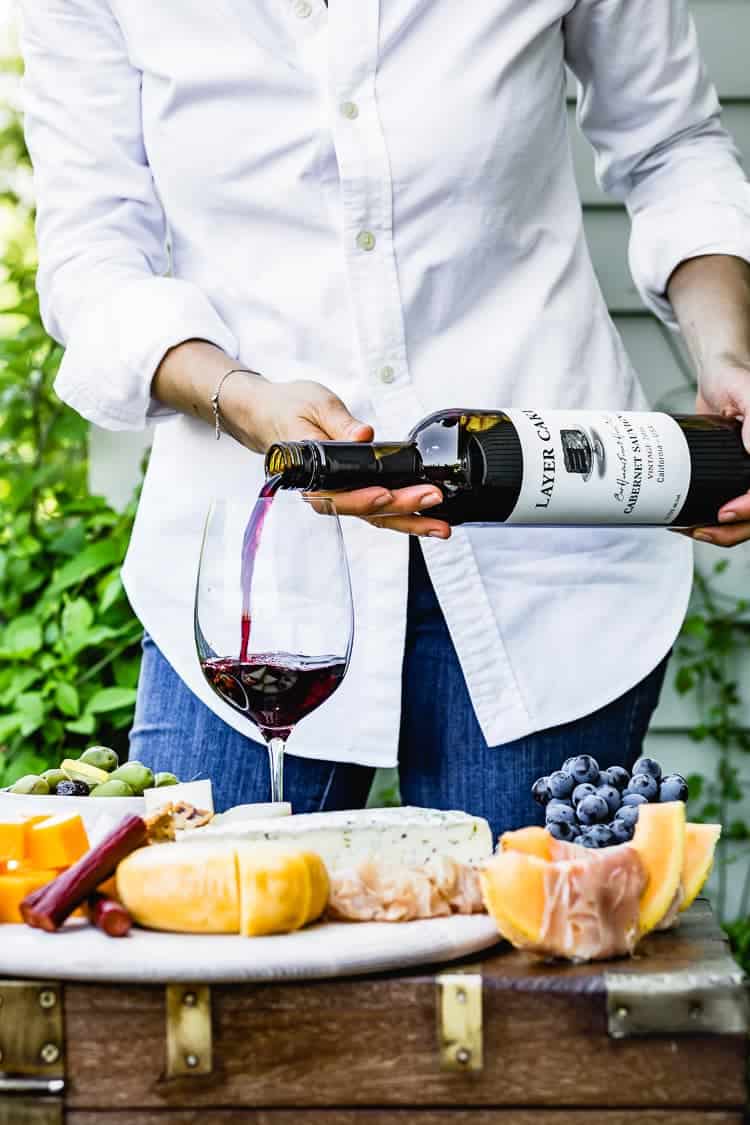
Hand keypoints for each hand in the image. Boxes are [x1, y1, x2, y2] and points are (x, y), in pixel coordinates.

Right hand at [222, 374, 451, 539]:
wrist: (270, 414)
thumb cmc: (289, 408)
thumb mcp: (316, 405)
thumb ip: (341, 423)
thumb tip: (364, 435)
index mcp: (310, 474)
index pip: (339, 496)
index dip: (364, 499)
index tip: (388, 493)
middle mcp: (324, 492)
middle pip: (365, 511)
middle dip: (402, 510)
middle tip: (432, 500)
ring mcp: (339, 495)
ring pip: (375, 516)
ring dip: (410, 522)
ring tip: (441, 527)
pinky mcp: (351, 491)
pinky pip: (378, 509)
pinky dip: (404, 514)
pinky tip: (428, 518)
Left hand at [666, 255, 749, 547]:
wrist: (718, 374)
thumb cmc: (736, 376)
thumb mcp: (745, 389)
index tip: (724, 512)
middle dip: (731, 531)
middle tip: (698, 530)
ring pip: (745, 520)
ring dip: (720, 533)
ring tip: (687, 529)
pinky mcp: (735, 480)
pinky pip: (729, 509)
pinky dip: (711, 522)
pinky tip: (687, 522)